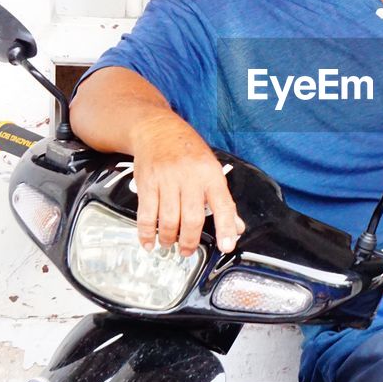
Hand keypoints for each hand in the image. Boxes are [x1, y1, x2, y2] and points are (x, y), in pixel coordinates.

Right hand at [130, 115, 244, 256]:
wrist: (157, 129)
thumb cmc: (188, 151)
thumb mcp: (212, 169)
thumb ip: (223, 201)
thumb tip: (236, 228)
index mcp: (210, 174)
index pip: (223, 204)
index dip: (226, 227)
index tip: (227, 246)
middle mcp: (189, 177)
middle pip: (191, 218)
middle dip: (189, 241)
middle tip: (187, 251)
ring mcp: (166, 180)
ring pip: (168, 219)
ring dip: (169, 239)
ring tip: (170, 244)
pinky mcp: (147, 183)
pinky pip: (146, 214)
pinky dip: (146, 233)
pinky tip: (150, 242)